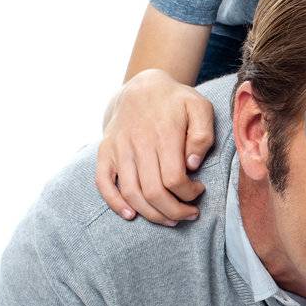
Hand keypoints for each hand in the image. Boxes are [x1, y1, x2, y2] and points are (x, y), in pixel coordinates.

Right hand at [96, 68, 214, 223]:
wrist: (142, 86)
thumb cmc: (176, 101)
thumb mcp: (199, 107)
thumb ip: (202, 135)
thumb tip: (193, 165)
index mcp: (164, 135)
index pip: (174, 179)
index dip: (189, 193)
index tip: (199, 191)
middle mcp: (139, 144)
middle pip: (153, 192)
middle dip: (175, 211)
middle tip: (189, 214)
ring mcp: (119, 149)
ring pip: (132, 193)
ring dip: (152, 214)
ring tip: (170, 220)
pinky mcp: (106, 152)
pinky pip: (103, 182)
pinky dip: (114, 202)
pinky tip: (130, 214)